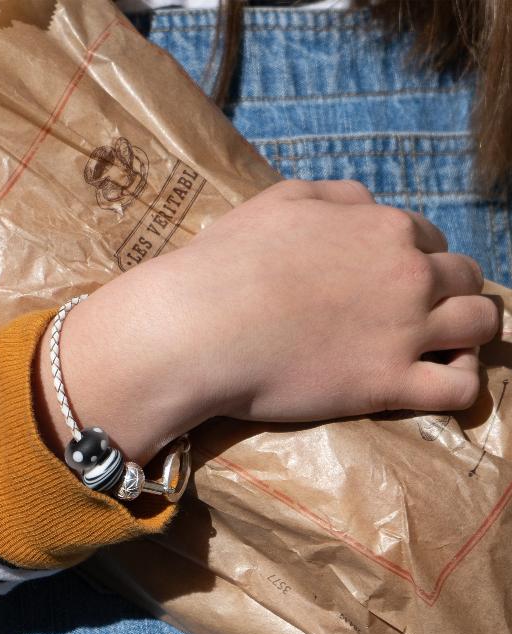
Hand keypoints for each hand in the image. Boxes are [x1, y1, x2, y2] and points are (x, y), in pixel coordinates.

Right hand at [82, 178, 501, 431]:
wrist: (199, 328)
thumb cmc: (227, 263)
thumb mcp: (280, 201)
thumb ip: (334, 196)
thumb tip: (365, 204)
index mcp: (383, 228)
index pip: (428, 240)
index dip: (414, 260)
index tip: (392, 282)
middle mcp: (408, 275)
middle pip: (465, 278)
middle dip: (450, 292)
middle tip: (421, 315)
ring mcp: (405, 331)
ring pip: (481, 325)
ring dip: (472, 333)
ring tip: (446, 348)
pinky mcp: (388, 384)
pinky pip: (460, 387)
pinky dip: (462, 383)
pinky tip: (439, 382)